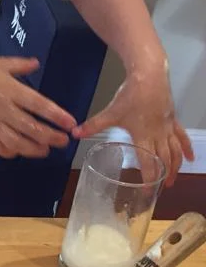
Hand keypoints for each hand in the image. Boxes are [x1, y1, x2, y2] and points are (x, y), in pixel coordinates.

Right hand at [0, 55, 76, 158]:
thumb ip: (20, 65)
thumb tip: (36, 64)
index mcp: (11, 90)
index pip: (39, 105)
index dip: (57, 116)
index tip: (71, 123)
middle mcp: (4, 109)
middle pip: (32, 128)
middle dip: (51, 137)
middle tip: (63, 142)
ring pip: (17, 142)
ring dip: (34, 149)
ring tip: (45, 151)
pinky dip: (10, 152)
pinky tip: (18, 152)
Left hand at [72, 67, 193, 186]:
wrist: (149, 75)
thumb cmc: (131, 94)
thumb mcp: (110, 112)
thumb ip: (93, 125)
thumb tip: (75, 133)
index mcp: (144, 136)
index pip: (150, 163)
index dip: (150, 179)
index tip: (148, 191)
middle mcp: (158, 134)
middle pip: (165, 160)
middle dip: (164, 177)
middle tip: (162, 191)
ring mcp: (167, 127)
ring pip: (175, 151)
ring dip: (176, 166)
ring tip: (174, 180)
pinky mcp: (172, 119)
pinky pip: (181, 136)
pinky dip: (186, 148)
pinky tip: (190, 157)